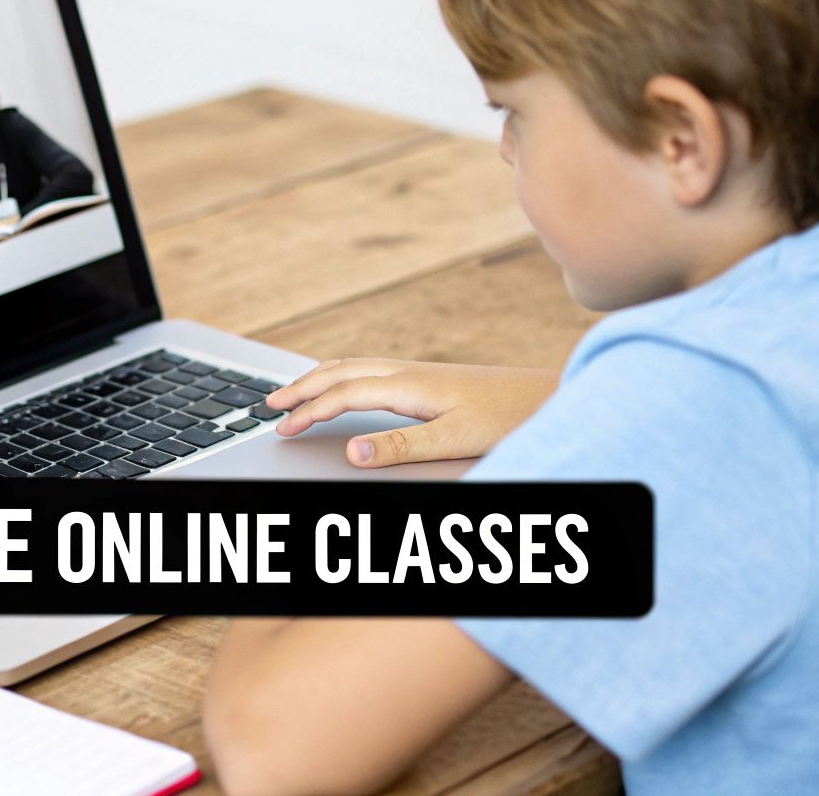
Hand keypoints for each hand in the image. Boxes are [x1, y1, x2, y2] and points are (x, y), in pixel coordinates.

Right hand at [266, 359, 557, 467]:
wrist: (549, 395)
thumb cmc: (508, 418)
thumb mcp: (453, 440)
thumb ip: (400, 447)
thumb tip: (352, 452)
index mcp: (408, 385)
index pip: (343, 394)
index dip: (308, 411)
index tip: (281, 428)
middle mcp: (409, 371)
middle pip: (340, 372)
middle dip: (302, 386)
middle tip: (269, 403)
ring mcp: (419, 370)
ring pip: (355, 366)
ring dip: (320, 376)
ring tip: (296, 390)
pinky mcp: (430, 376)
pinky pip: (371, 367)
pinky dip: (344, 373)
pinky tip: (348, 383)